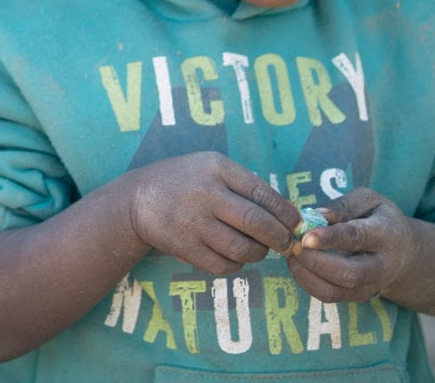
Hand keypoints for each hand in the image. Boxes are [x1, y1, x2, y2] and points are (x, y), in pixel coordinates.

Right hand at [121, 151, 298, 272]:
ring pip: (243, 249)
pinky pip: (224, 266)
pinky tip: (233, 255)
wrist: (138, 199)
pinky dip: (236, 265)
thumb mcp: (212, 168)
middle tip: (286, 244)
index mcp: (216, 168)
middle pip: (257, 223)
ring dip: (258, 254)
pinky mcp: (185, 247)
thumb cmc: (186, 182)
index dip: (286, 214)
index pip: (263, 193)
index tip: (296, 225)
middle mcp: (205, 194)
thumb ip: (246, 186)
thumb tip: (289, 215)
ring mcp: (193, 222)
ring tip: (257, 249)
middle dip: (279, 238)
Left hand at [286, 187, 420, 303]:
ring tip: (291, 252)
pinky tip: (297, 263)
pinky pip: (328, 296)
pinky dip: (306, 281)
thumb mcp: (368, 200)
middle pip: (349, 274)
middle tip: (294, 245)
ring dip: (306, 273)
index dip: (330, 238)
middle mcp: (382, 267)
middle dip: (315, 261)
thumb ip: (342, 206)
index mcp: (386, 235)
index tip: (305, 236)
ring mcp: (371, 286)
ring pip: (336, 291)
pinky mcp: (357, 297)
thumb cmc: (379, 218)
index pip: (357, 238)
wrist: (404, 253)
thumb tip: (315, 215)